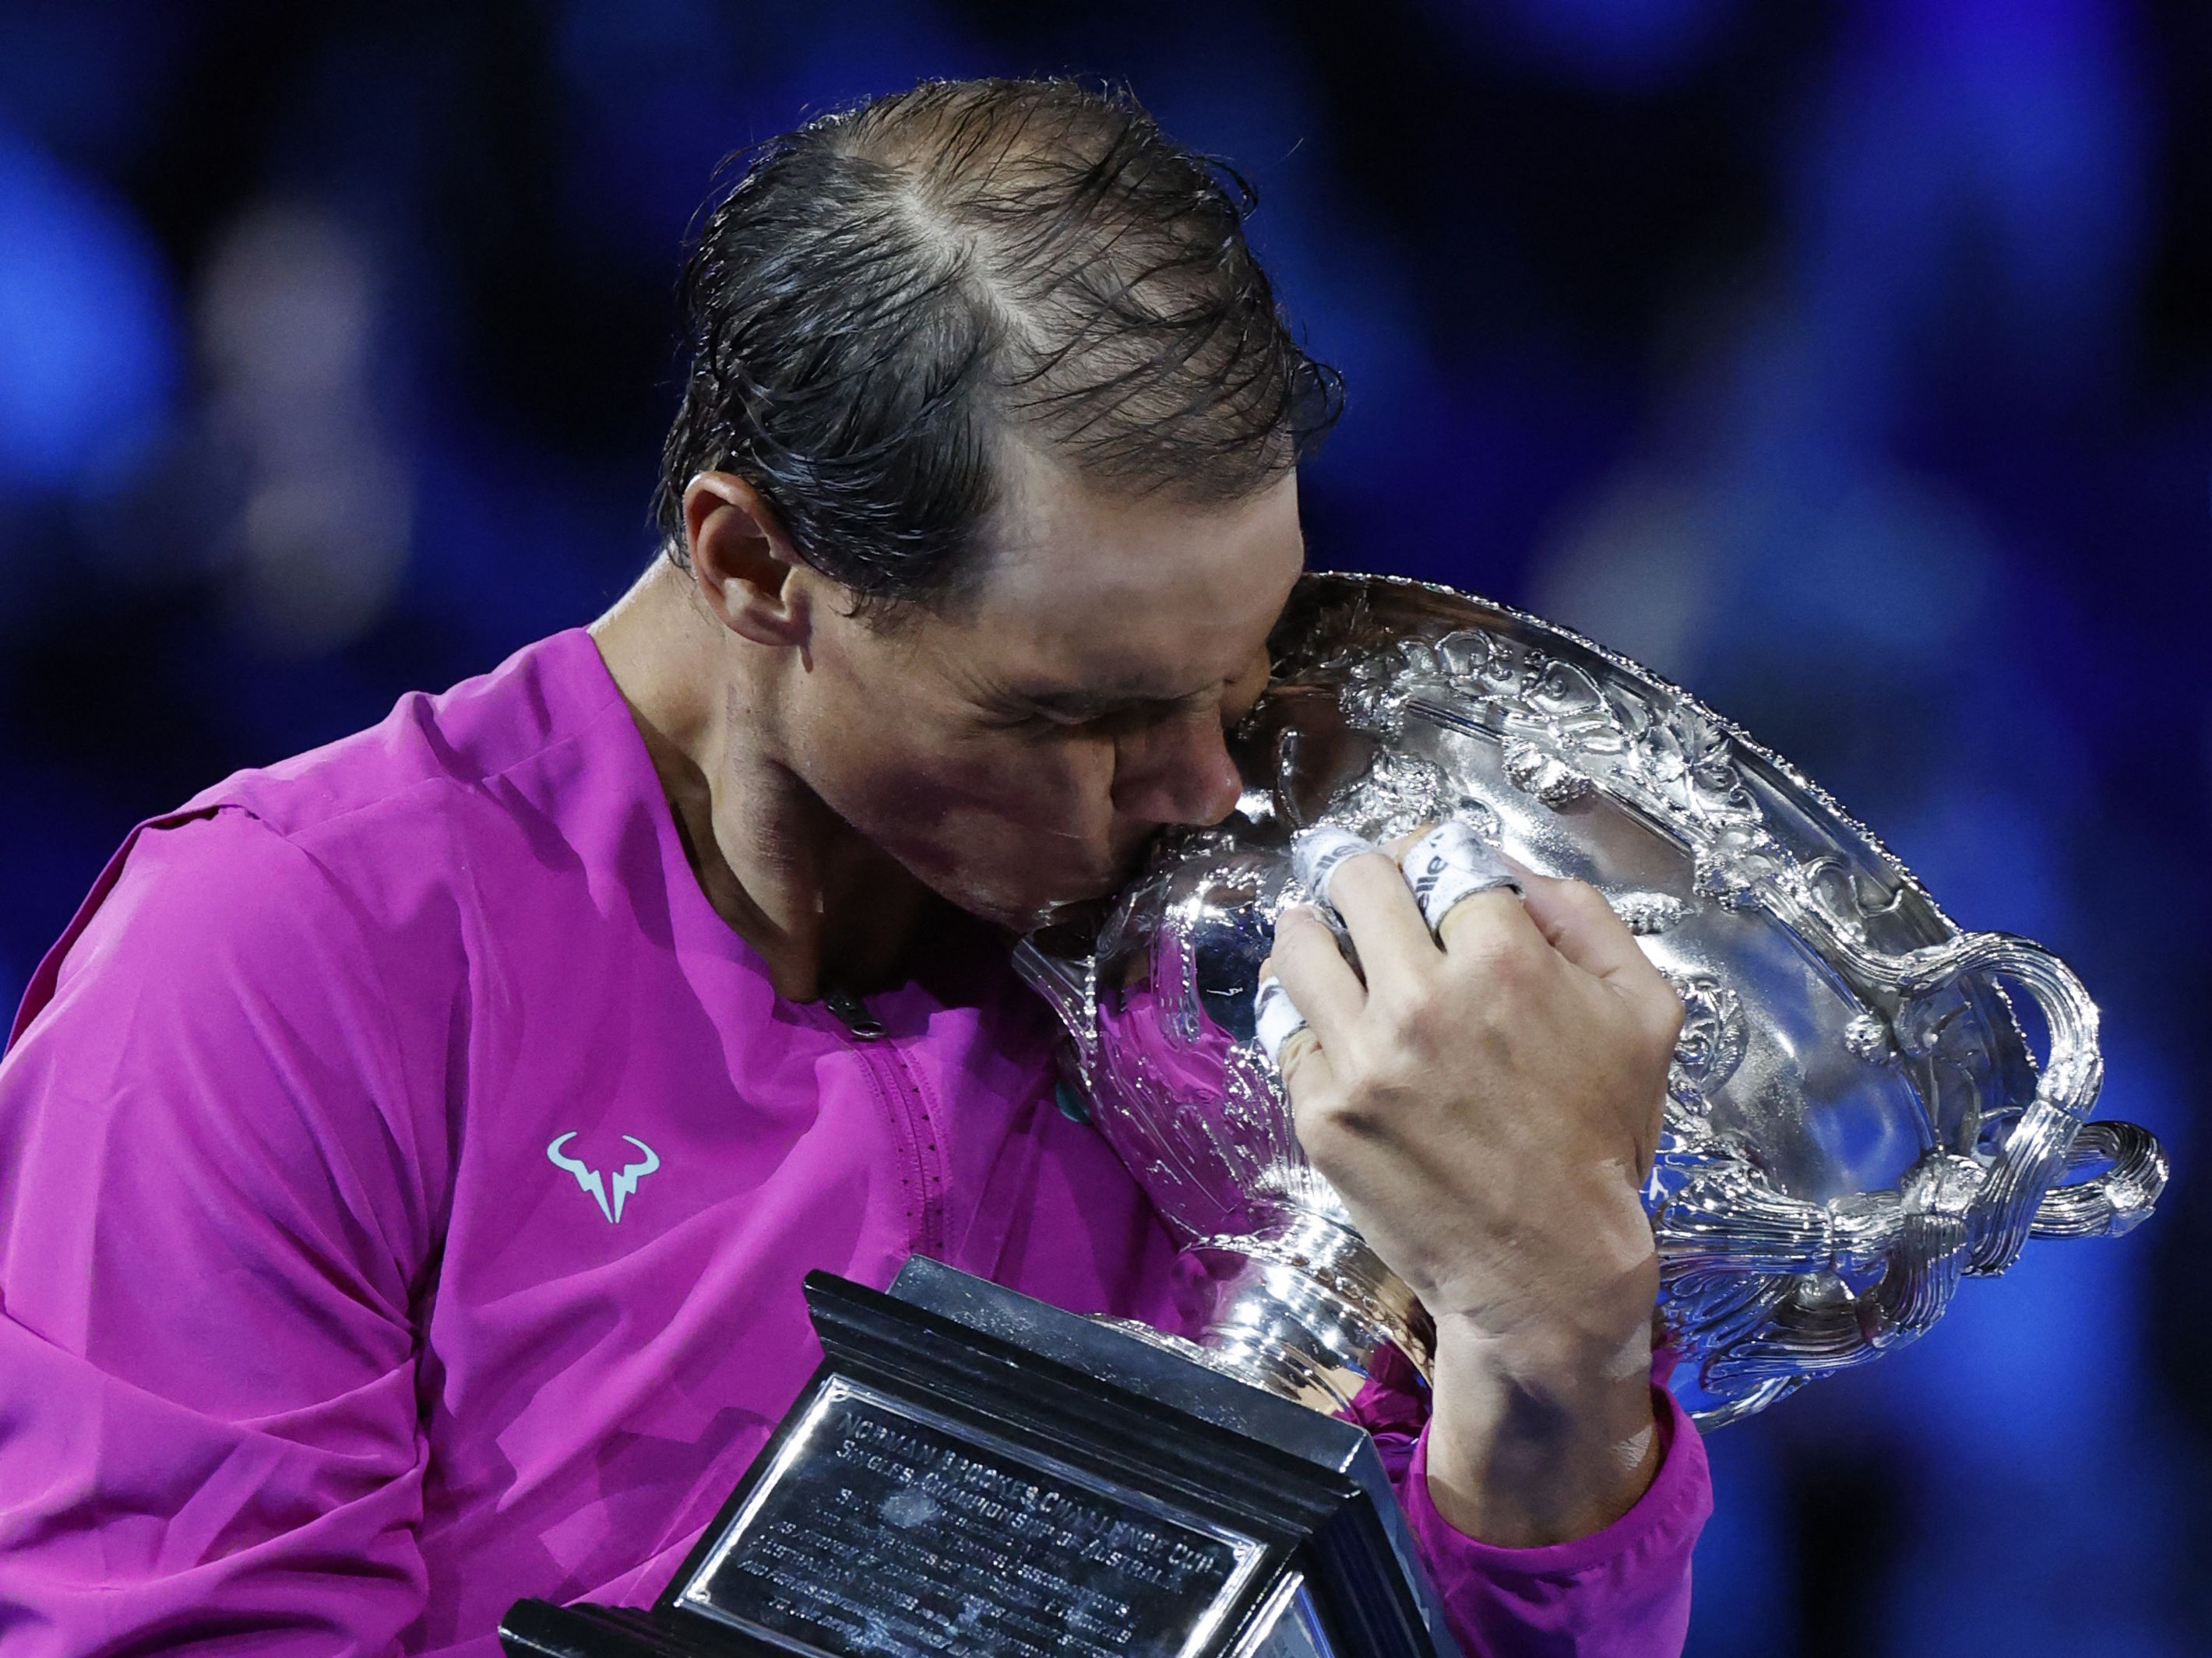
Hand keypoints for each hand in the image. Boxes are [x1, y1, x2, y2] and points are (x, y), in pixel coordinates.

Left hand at [1258, 833, 1683, 1544]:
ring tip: (1331, 947)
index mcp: (1504, 961)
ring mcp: (1360, 1059)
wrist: (1547, 1269)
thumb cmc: (1600, 1141)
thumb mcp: (1644, 1014)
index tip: (1431, 876)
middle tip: (1376, 901)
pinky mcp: (1321, 1112)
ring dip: (1314, 933)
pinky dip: (1309, 1021)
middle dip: (1369, 880)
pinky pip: (1288, 1030)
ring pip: (1297, 944)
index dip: (1437, 857)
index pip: (1439, 853)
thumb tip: (1517, 872)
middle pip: (1355, 879)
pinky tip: (1335, 1030)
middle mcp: (1420, 1000)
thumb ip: (1587, 920)